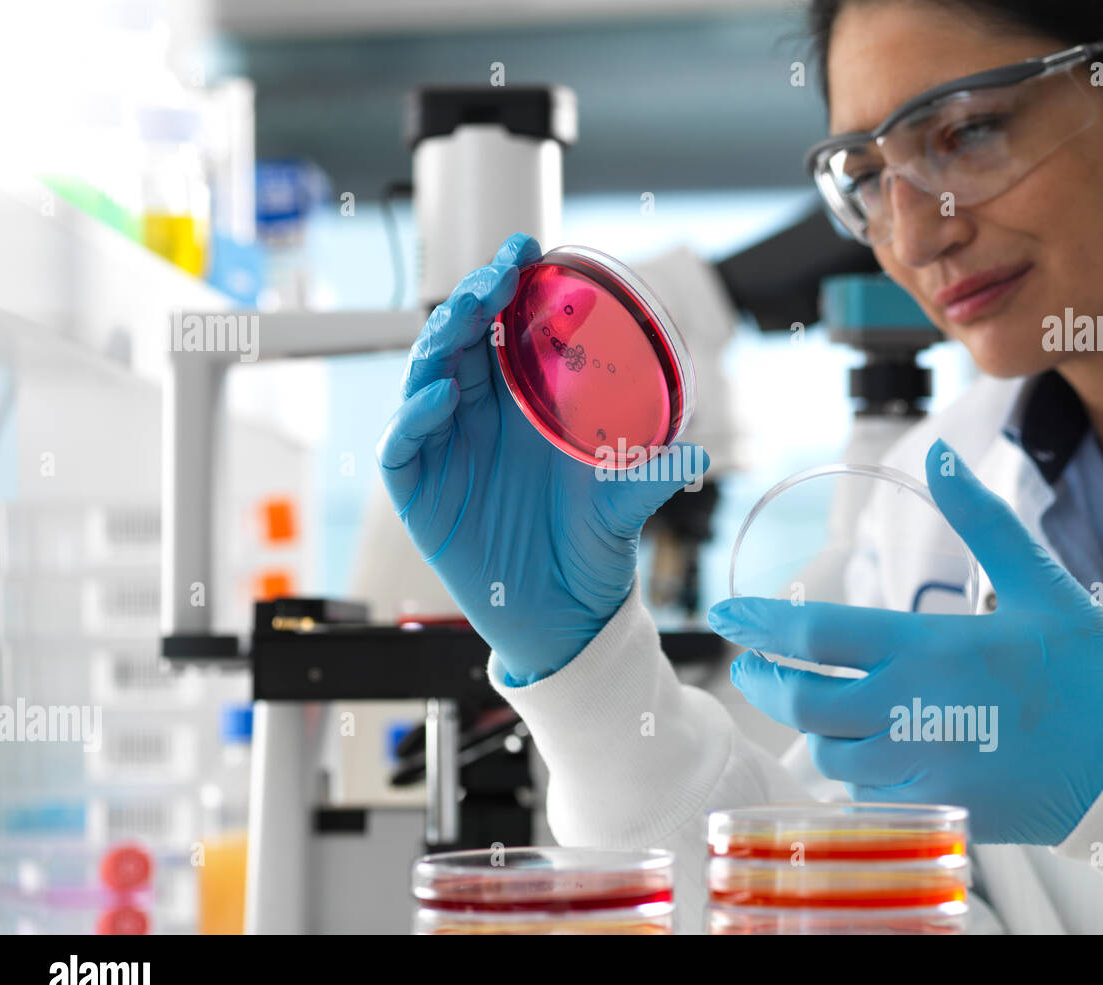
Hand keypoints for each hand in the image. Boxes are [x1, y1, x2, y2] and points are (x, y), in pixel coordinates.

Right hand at [377, 233, 708, 683]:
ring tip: (467, 315)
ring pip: (424, 379)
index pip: (501, 330)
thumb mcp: (625, 502)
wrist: (566, 615)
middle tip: (497, 273)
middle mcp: (478, 418)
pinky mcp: (420, 492)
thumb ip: (652, 473)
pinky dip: (414, 420)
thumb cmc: (590, 546)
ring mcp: (445, 451)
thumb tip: (699, 452)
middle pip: (458, 342)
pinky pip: (403, 447)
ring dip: (440, 343)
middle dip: (472, 299)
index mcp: (521, 405)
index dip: (506, 287)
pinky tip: (442, 399)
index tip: (529, 251)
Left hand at [707, 438, 1102, 844]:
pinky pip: (867, 795)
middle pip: (802, 700)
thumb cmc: (1094, 667)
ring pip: (828, 754)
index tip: (724, 614)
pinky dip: (852, 772)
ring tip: (812, 707)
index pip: (815, 633)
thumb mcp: (1039, 580)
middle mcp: (915, 709)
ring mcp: (924, 766)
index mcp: (931, 646)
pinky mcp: (940, 809)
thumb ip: (979, 519)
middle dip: (763, 681)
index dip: (759, 622)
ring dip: (810, 729)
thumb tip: (938, 455)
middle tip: (749, 667)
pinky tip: (862, 750)